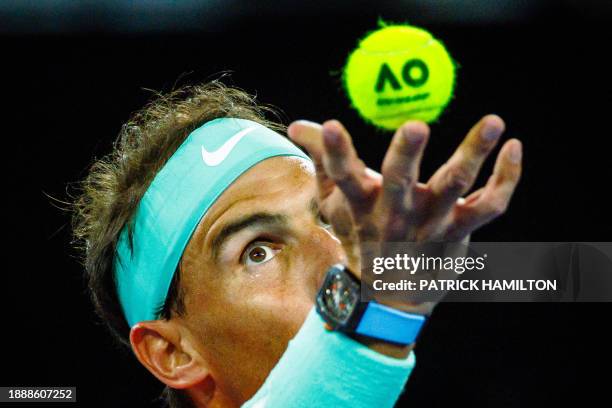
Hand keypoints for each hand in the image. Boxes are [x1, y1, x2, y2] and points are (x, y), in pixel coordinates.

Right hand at [288, 115, 521, 311]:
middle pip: (399, 182)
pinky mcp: (460, 232)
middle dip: (405, 155)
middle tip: (415, 126)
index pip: (343, 175)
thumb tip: (296, 124)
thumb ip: (322, 158)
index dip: (334, 152)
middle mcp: (395, 214)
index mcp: (362, 204)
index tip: (329, 124)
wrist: (387, 295)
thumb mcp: (335, 201)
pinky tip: (514, 148)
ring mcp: (430, 224)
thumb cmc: (361, 235)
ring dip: (473, 154)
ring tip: (494, 122)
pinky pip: (490, 205)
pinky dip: (507, 178)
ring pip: (454, 186)